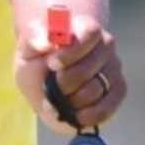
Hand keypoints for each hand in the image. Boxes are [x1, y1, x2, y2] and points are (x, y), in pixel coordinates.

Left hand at [14, 13, 126, 135]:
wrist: (46, 76)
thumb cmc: (37, 59)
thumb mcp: (27, 48)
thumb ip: (33, 40)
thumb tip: (44, 42)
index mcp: (84, 28)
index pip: (90, 33)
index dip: (71, 52)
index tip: (52, 64)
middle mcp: (105, 45)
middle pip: (91, 66)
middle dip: (65, 82)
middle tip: (52, 85)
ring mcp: (113, 68)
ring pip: (98, 88)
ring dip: (74, 99)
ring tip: (60, 99)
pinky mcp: (117, 90)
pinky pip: (109, 106)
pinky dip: (89, 114)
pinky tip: (75, 115)